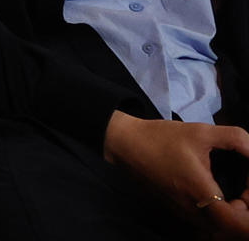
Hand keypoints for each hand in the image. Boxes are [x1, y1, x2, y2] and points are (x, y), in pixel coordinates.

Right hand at [105, 111, 248, 234]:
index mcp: (200, 193)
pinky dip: (223, 214)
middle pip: (233, 229)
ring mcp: (185, 215)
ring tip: (239, 190)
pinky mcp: (180, 213)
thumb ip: (236, 139)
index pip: (239, 224)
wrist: (125, 144)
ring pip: (222, 229)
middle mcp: (194, 211)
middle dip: (246, 208)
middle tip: (245, 183)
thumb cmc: (162, 138)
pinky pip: (209, 224)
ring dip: (235, 213)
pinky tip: (223, 194)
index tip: (247, 181)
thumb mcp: (202, 131)